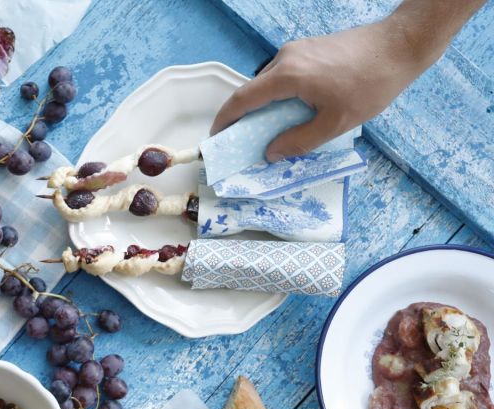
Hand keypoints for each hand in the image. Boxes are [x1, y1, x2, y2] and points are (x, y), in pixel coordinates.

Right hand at [210, 19, 428, 160]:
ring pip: (269, 81)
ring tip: (273, 128)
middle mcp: (285, 58)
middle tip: (245, 140)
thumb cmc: (370, 84)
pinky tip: (295, 109)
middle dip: (245, 116)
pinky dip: (280, 93)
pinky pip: (284, 74)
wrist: (400, 45)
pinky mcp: (310, 48)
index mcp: (287, 75)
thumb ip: (299, 141)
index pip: (242, 99)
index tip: (217, 137)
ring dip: (265, 105)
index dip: (225, 120)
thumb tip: (271, 154)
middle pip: (254, 89)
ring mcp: (298, 50)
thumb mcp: (335, 123)